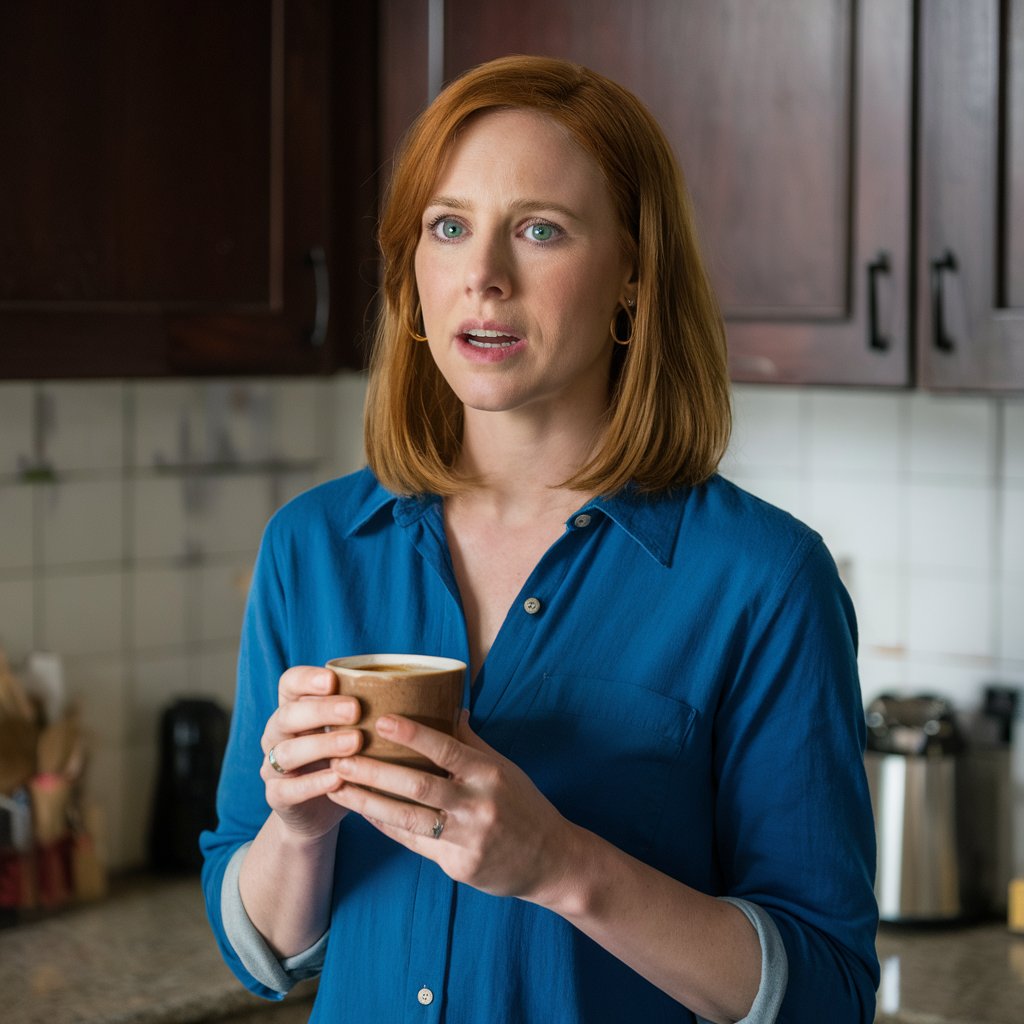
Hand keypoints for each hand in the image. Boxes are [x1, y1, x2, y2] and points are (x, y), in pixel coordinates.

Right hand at [259, 666, 364, 840]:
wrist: (320, 811)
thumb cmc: (345, 758)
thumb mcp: (354, 730)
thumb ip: (369, 710)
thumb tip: (423, 689)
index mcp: (294, 708)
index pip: (289, 683)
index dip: (307, 679)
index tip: (333, 678)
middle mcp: (278, 733)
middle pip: (288, 714)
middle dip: (321, 710)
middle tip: (354, 709)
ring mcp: (273, 765)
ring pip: (287, 752)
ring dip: (321, 745)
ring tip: (355, 743)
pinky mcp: (277, 796)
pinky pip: (289, 789)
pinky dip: (313, 784)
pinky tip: (338, 779)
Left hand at [327, 712, 578, 904]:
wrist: (553, 861)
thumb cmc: (525, 806)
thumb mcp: (505, 769)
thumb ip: (472, 743)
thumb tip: (450, 706)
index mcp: (490, 775)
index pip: (447, 749)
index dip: (413, 734)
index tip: (382, 720)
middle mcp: (478, 806)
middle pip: (418, 786)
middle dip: (374, 771)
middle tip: (340, 756)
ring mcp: (467, 839)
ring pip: (408, 819)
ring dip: (368, 802)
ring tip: (337, 786)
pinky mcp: (458, 866)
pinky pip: (415, 843)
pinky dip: (386, 826)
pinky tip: (363, 812)